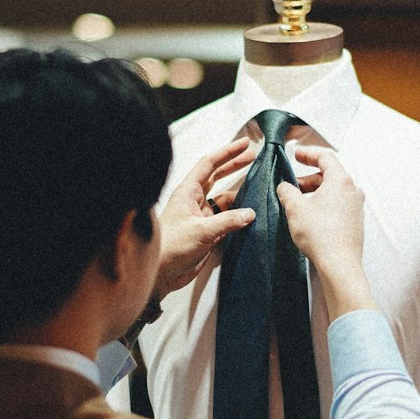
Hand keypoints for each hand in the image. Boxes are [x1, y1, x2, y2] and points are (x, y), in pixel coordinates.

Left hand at [155, 138, 255, 297]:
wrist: (160, 274)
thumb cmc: (172, 248)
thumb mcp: (202, 231)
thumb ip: (228, 221)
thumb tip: (250, 213)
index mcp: (187, 192)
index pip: (209, 165)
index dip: (227, 152)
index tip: (245, 144)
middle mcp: (194, 201)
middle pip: (217, 177)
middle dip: (234, 166)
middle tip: (254, 157)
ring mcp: (201, 217)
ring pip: (224, 199)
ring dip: (239, 193)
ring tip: (258, 186)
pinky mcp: (207, 233)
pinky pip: (226, 218)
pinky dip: (238, 215)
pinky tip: (251, 213)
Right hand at [277, 147, 375, 318]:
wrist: (339, 264)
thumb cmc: (320, 235)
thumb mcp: (295, 209)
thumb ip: (287, 192)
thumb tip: (284, 187)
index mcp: (341, 180)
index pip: (325, 157)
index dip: (308, 153)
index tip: (296, 154)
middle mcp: (353, 190)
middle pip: (330, 174)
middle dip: (308, 177)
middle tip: (291, 184)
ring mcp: (356, 206)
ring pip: (334, 191)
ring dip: (315, 192)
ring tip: (298, 202)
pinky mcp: (355, 221)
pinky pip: (338, 204)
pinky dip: (324, 203)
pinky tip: (310, 215)